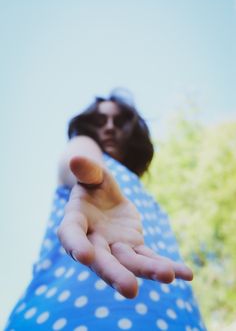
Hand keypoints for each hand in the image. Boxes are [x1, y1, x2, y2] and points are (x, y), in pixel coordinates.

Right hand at [57, 156, 192, 297]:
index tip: (84, 256)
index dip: (76, 245)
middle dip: (115, 273)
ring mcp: (115, 247)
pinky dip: (167, 265)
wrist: (103, 196)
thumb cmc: (93, 184)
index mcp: (74, 222)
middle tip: (130, 289)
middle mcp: (93, 241)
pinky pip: (150, 257)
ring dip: (148, 270)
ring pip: (130, 262)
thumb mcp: (92, 174)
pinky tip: (187, 274)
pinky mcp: (134, 247)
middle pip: (103, 260)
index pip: (72, 235)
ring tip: (168, 276)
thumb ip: (86, 170)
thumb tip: (76, 159)